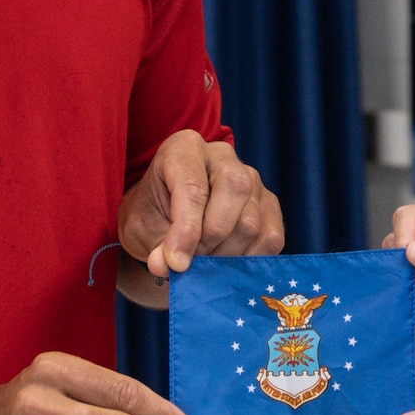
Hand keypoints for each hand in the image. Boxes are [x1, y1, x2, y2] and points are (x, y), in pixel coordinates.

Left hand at [119, 130, 284, 276]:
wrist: (167, 216)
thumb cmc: (154, 215)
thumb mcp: (144, 229)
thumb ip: (157, 247)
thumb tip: (167, 266)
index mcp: (184, 148)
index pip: (194, 187)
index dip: (186, 229)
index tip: (177, 263)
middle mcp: (222, 156)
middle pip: (234, 191)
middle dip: (210, 237)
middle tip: (192, 259)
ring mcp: (252, 177)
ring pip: (252, 220)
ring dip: (227, 254)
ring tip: (205, 261)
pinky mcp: (269, 203)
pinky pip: (271, 236)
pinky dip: (249, 259)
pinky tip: (227, 264)